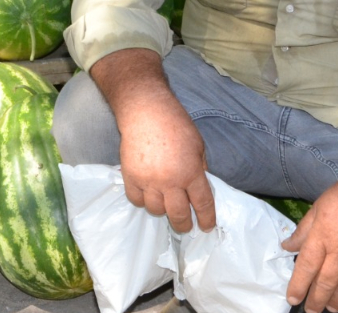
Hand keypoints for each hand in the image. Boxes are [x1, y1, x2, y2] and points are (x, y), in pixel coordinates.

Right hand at [115, 89, 215, 233]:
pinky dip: (143, 200)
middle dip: (184, 225)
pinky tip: (148, 193)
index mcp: (191, 172)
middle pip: (177, 214)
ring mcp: (148, 181)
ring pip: (155, 210)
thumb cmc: (176, 125)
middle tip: (185, 226)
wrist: (146, 112)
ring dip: (162, 209)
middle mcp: (170, 181)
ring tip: (165, 202)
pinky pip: (136, 200)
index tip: (206, 226)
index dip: (206, 218)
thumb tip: (199, 188)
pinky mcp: (130, 177)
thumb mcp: (198, 146)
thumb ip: (200, 169)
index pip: (202, 204)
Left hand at [281, 164, 337, 311]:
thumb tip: (287, 247)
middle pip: (326, 282)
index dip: (298, 286)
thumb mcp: (319, 206)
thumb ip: (303, 230)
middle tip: (310, 310)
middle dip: (316, 300)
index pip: (307, 267)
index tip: (292, 299)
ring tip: (329, 309)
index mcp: (323, 235)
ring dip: (336, 302)